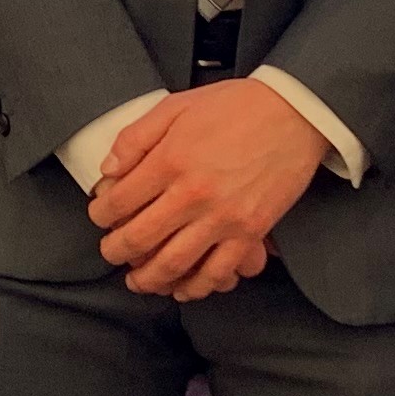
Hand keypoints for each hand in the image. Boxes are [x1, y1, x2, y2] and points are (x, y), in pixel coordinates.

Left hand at [92, 79, 326, 300]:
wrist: (294, 112)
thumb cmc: (236, 106)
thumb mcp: (176, 106)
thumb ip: (136, 137)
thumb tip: (108, 170)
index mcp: (170, 160)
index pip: (118, 202)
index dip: (100, 214)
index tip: (100, 215)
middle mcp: (192, 195)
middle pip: (138, 239)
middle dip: (115, 251)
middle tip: (111, 251)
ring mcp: (222, 218)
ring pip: (173, 264)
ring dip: (148, 279)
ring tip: (137, 280)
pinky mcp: (250, 233)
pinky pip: (217, 272)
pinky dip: (196, 287)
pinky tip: (182, 289)